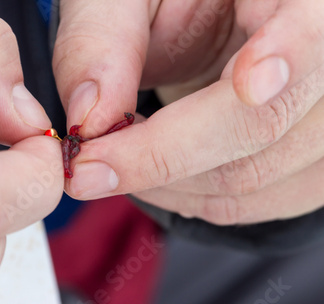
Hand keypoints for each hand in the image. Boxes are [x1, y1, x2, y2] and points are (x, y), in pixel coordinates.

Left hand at [54, 0, 323, 223]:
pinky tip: (154, 174)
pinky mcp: (301, 162)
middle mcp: (317, 63)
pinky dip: (191, 197)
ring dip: (167, 184)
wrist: (198, 25)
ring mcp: (313, 120)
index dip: (289, 55)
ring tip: (115, 159)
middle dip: (158, 157)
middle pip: (264, 125)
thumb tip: (89, 120)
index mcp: (293, 0)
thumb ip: (104, 41)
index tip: (251, 84)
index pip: (313, 30)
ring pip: (255, 180)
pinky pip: (255, 201)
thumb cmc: (162, 2)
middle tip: (86, 167)